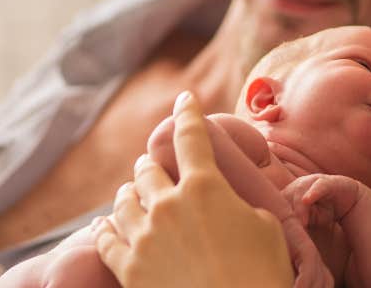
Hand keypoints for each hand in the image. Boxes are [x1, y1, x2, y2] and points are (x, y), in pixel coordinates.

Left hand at [93, 92, 296, 287]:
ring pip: (123, 201)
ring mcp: (144, 237)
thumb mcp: (266, 229)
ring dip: (129, 193)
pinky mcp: (128, 268)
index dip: (187, 112)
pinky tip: (104, 224)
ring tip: (131, 193)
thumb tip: (231, 209)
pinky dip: (106, 228)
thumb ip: (242, 208)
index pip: (191, 137)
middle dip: (151, 165)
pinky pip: (106, 239)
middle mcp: (167, 205)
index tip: (184, 99)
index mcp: (204, 187)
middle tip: (153, 166)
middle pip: (147, 171)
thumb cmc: (260, 275)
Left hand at [283, 174, 364, 229]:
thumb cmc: (324, 210)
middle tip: (291, 231)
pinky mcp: (326, 181)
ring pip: (299, 190)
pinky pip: (318, 186)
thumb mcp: (309, 220)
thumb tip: (285, 237)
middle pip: (285, 196)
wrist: (346, 199)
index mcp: (289, 194)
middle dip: (287, 213)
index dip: (276, 216)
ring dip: (299, 207)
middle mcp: (297, 185)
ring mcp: (311, 180)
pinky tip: (308, 200)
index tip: (279, 232)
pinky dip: (313, 193)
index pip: (277, 205)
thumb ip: (297, 224)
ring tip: (303, 222)